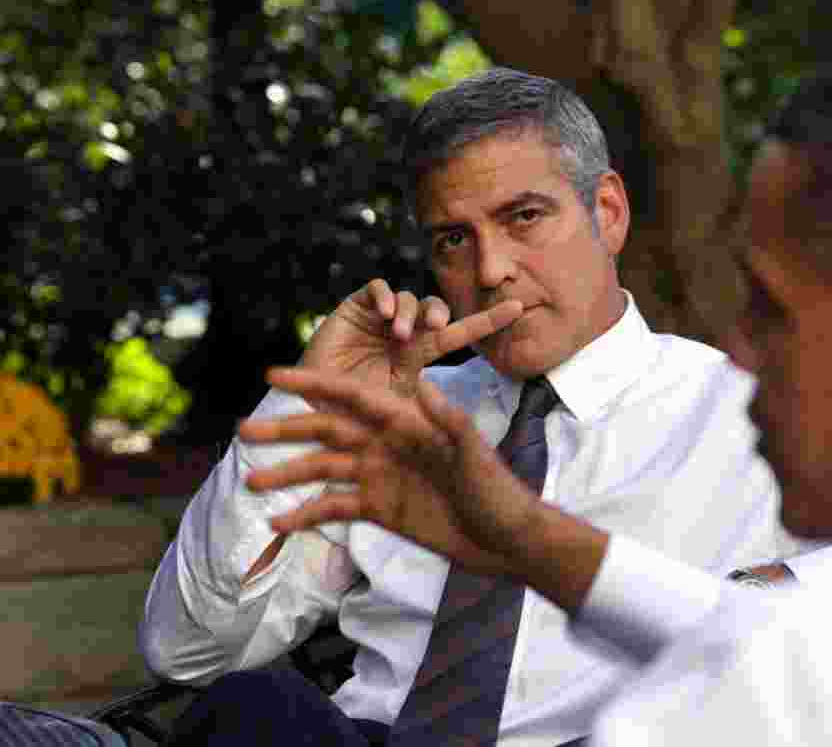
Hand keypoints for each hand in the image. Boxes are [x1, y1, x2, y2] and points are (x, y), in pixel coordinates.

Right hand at [239, 369, 539, 575]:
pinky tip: (280, 521)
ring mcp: (379, 476)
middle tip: (244, 430)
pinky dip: (308, 514)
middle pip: (327, 431)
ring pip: (324, 470)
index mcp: (405, 422)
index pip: (352, 397)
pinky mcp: (379, 508)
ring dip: (288, 475)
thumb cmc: (496, 490)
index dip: (313, 385)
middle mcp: (385, 444)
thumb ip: (449, 422)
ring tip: (250, 483)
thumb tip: (422, 384)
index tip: (274, 376)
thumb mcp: (474, 454)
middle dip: (287, 430)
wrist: (504, 538)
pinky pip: (336, 507)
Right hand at [301, 279, 521, 393]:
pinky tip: (385, 314)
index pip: (461, 333)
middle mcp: (403, 332)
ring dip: (409, 312)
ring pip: (409, 298)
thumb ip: (431, 410)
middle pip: (435, 308)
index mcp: (419, 354)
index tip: (519, 308)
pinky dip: (386, 297)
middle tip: (438, 326)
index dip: (488, 320)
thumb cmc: (358, 417)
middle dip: (441, 311)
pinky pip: (378, 289)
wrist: (315, 412)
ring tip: (399, 334)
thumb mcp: (404, 415)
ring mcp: (378, 318)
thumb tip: (463, 415)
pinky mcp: (354, 308)